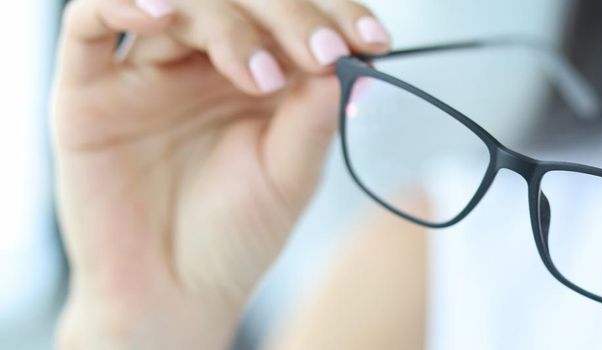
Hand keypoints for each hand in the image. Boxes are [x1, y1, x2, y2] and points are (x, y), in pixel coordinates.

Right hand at [52, 0, 389, 347]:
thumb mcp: (291, 174)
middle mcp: (204, 60)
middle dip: (291, 16)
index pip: (296, 14)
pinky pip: (89, 23)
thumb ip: (313, 114)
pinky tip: (162, 13)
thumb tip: (345, 54)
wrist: (174, 294)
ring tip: (261, 75)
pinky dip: (122, 3)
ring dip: (228, 24)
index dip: (334, 14)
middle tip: (321, 54)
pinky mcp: (89, 89)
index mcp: (261, 70)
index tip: (371, 38)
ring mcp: (147, 69)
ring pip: (182, 2)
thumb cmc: (235, 234)